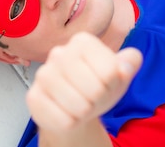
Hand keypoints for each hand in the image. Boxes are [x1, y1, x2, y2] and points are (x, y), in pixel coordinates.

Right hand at [25, 32, 141, 137]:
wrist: (74, 108)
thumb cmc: (95, 88)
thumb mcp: (118, 74)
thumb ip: (130, 63)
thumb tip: (130, 61)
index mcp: (82, 42)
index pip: (110, 71)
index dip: (112, 84)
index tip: (104, 82)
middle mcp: (59, 53)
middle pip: (94, 88)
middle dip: (98, 99)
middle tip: (90, 96)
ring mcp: (43, 74)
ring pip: (78, 105)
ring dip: (84, 112)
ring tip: (78, 104)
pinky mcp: (33, 96)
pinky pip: (62, 119)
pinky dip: (69, 122)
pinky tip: (65, 111)